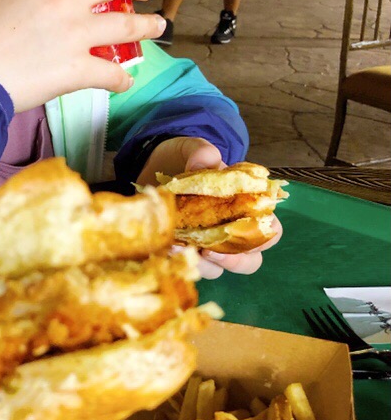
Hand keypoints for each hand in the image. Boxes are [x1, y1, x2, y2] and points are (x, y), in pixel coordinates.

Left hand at [136, 137, 281, 278]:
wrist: (150, 169)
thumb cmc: (182, 160)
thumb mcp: (190, 149)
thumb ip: (201, 152)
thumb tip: (205, 160)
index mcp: (246, 208)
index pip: (269, 230)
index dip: (262, 235)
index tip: (241, 229)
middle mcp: (230, 232)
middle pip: (249, 261)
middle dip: (233, 261)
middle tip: (212, 252)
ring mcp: (206, 246)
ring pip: (217, 270)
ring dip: (202, 265)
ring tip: (180, 247)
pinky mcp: (181, 252)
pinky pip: (187, 267)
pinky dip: (179, 260)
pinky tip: (167, 248)